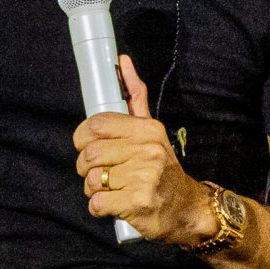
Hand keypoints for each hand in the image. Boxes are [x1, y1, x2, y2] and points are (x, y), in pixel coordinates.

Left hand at [73, 55, 205, 244]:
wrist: (187, 208)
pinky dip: (98, 207)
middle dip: (85, 167)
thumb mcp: (152, 130)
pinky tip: (112, 204)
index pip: (96, 125)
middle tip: (97, 172)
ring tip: (108, 188)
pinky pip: (97, 203)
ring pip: (92, 180)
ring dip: (92, 188)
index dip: (82, 137)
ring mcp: (144, 177)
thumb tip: (123, 61)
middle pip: (90, 154)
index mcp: (147, 129)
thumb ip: (135, 97)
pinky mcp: (137, 203)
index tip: (85, 145)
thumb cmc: (162, 167)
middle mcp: (148, 150)